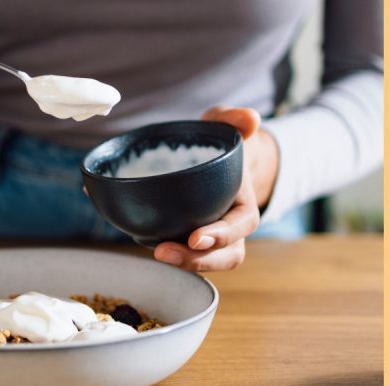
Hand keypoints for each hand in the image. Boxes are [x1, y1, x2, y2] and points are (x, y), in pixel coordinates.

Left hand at [153, 106, 279, 271]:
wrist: (211, 159)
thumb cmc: (219, 144)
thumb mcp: (225, 125)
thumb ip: (234, 119)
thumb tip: (250, 118)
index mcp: (243, 204)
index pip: (241, 226)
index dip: (221, 236)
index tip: (195, 237)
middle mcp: (230, 227)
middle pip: (225, 255)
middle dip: (197, 259)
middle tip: (164, 252)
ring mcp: (209, 236)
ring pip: (205, 261)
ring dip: (182, 263)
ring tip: (156, 253)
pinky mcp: (187, 238)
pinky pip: (183, 252)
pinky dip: (165, 251)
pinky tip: (140, 239)